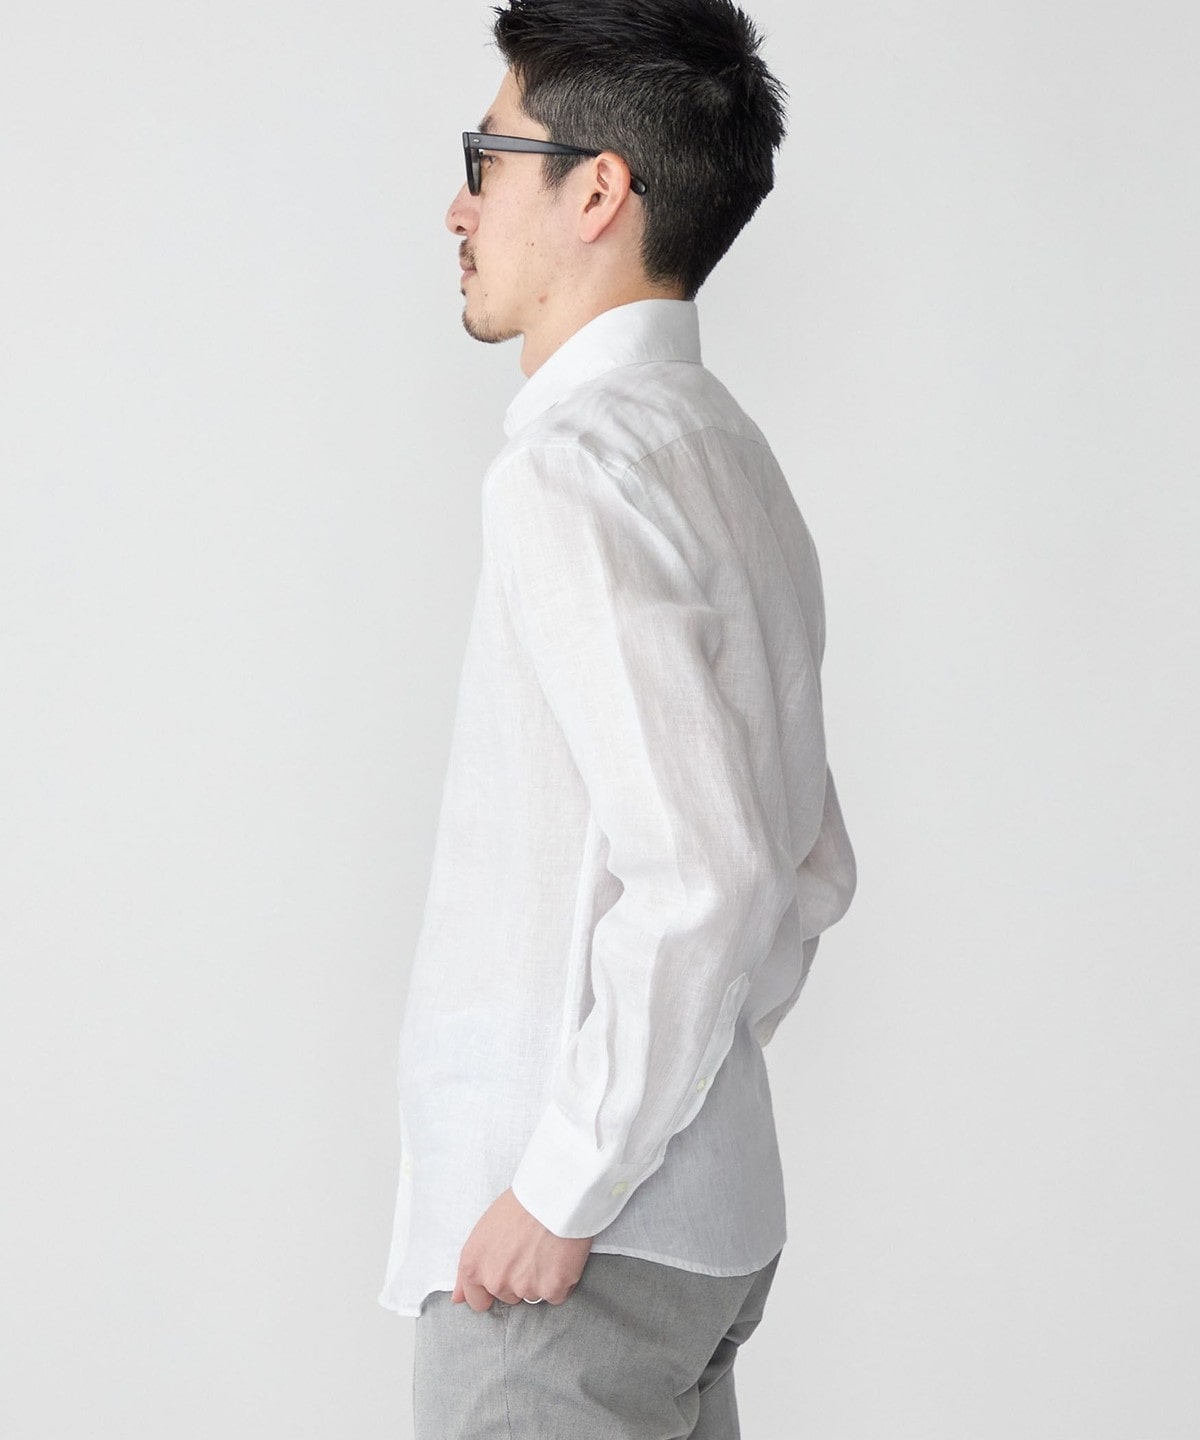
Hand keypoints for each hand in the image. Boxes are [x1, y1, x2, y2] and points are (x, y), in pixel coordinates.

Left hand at [452, 1187, 594, 1311]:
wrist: (552, 1193)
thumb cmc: (519, 1203)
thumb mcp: (483, 1230)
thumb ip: (470, 1268)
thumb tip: (457, 1299)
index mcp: (474, 1266)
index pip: (477, 1301)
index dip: (491, 1290)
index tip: (504, 1277)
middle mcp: (495, 1281)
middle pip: (508, 1296)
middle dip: (518, 1279)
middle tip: (529, 1249)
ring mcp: (524, 1288)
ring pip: (533, 1295)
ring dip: (540, 1279)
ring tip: (546, 1248)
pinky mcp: (552, 1289)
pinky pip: (557, 1294)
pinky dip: (561, 1280)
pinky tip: (561, 1255)